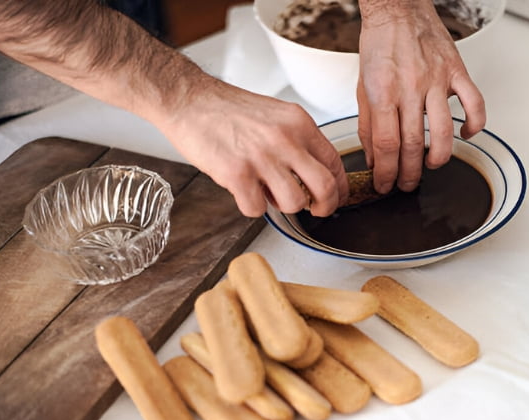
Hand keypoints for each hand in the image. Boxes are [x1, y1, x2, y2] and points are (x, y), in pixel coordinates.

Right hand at [155, 76, 348, 217]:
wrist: (188, 100)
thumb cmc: (227, 110)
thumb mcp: (276, 116)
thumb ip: (297, 142)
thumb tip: (312, 175)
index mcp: (299, 123)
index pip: (335, 162)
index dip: (339, 188)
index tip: (335, 198)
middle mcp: (285, 139)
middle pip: (324, 187)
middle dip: (325, 207)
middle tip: (316, 211)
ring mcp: (262, 157)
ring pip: (294, 203)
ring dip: (283, 206)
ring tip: (268, 192)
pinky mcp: (237, 173)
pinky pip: (258, 209)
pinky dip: (252, 207)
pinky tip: (244, 191)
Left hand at [357, 0, 485, 193]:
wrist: (397, 8)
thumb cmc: (380, 45)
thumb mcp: (363, 87)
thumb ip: (368, 125)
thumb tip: (373, 158)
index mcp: (383, 92)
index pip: (386, 144)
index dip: (386, 172)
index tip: (385, 184)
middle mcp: (410, 87)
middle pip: (414, 144)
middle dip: (410, 173)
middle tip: (407, 184)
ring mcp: (436, 80)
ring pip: (444, 130)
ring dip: (439, 156)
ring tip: (431, 166)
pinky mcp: (456, 71)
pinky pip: (474, 103)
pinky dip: (475, 125)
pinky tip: (466, 136)